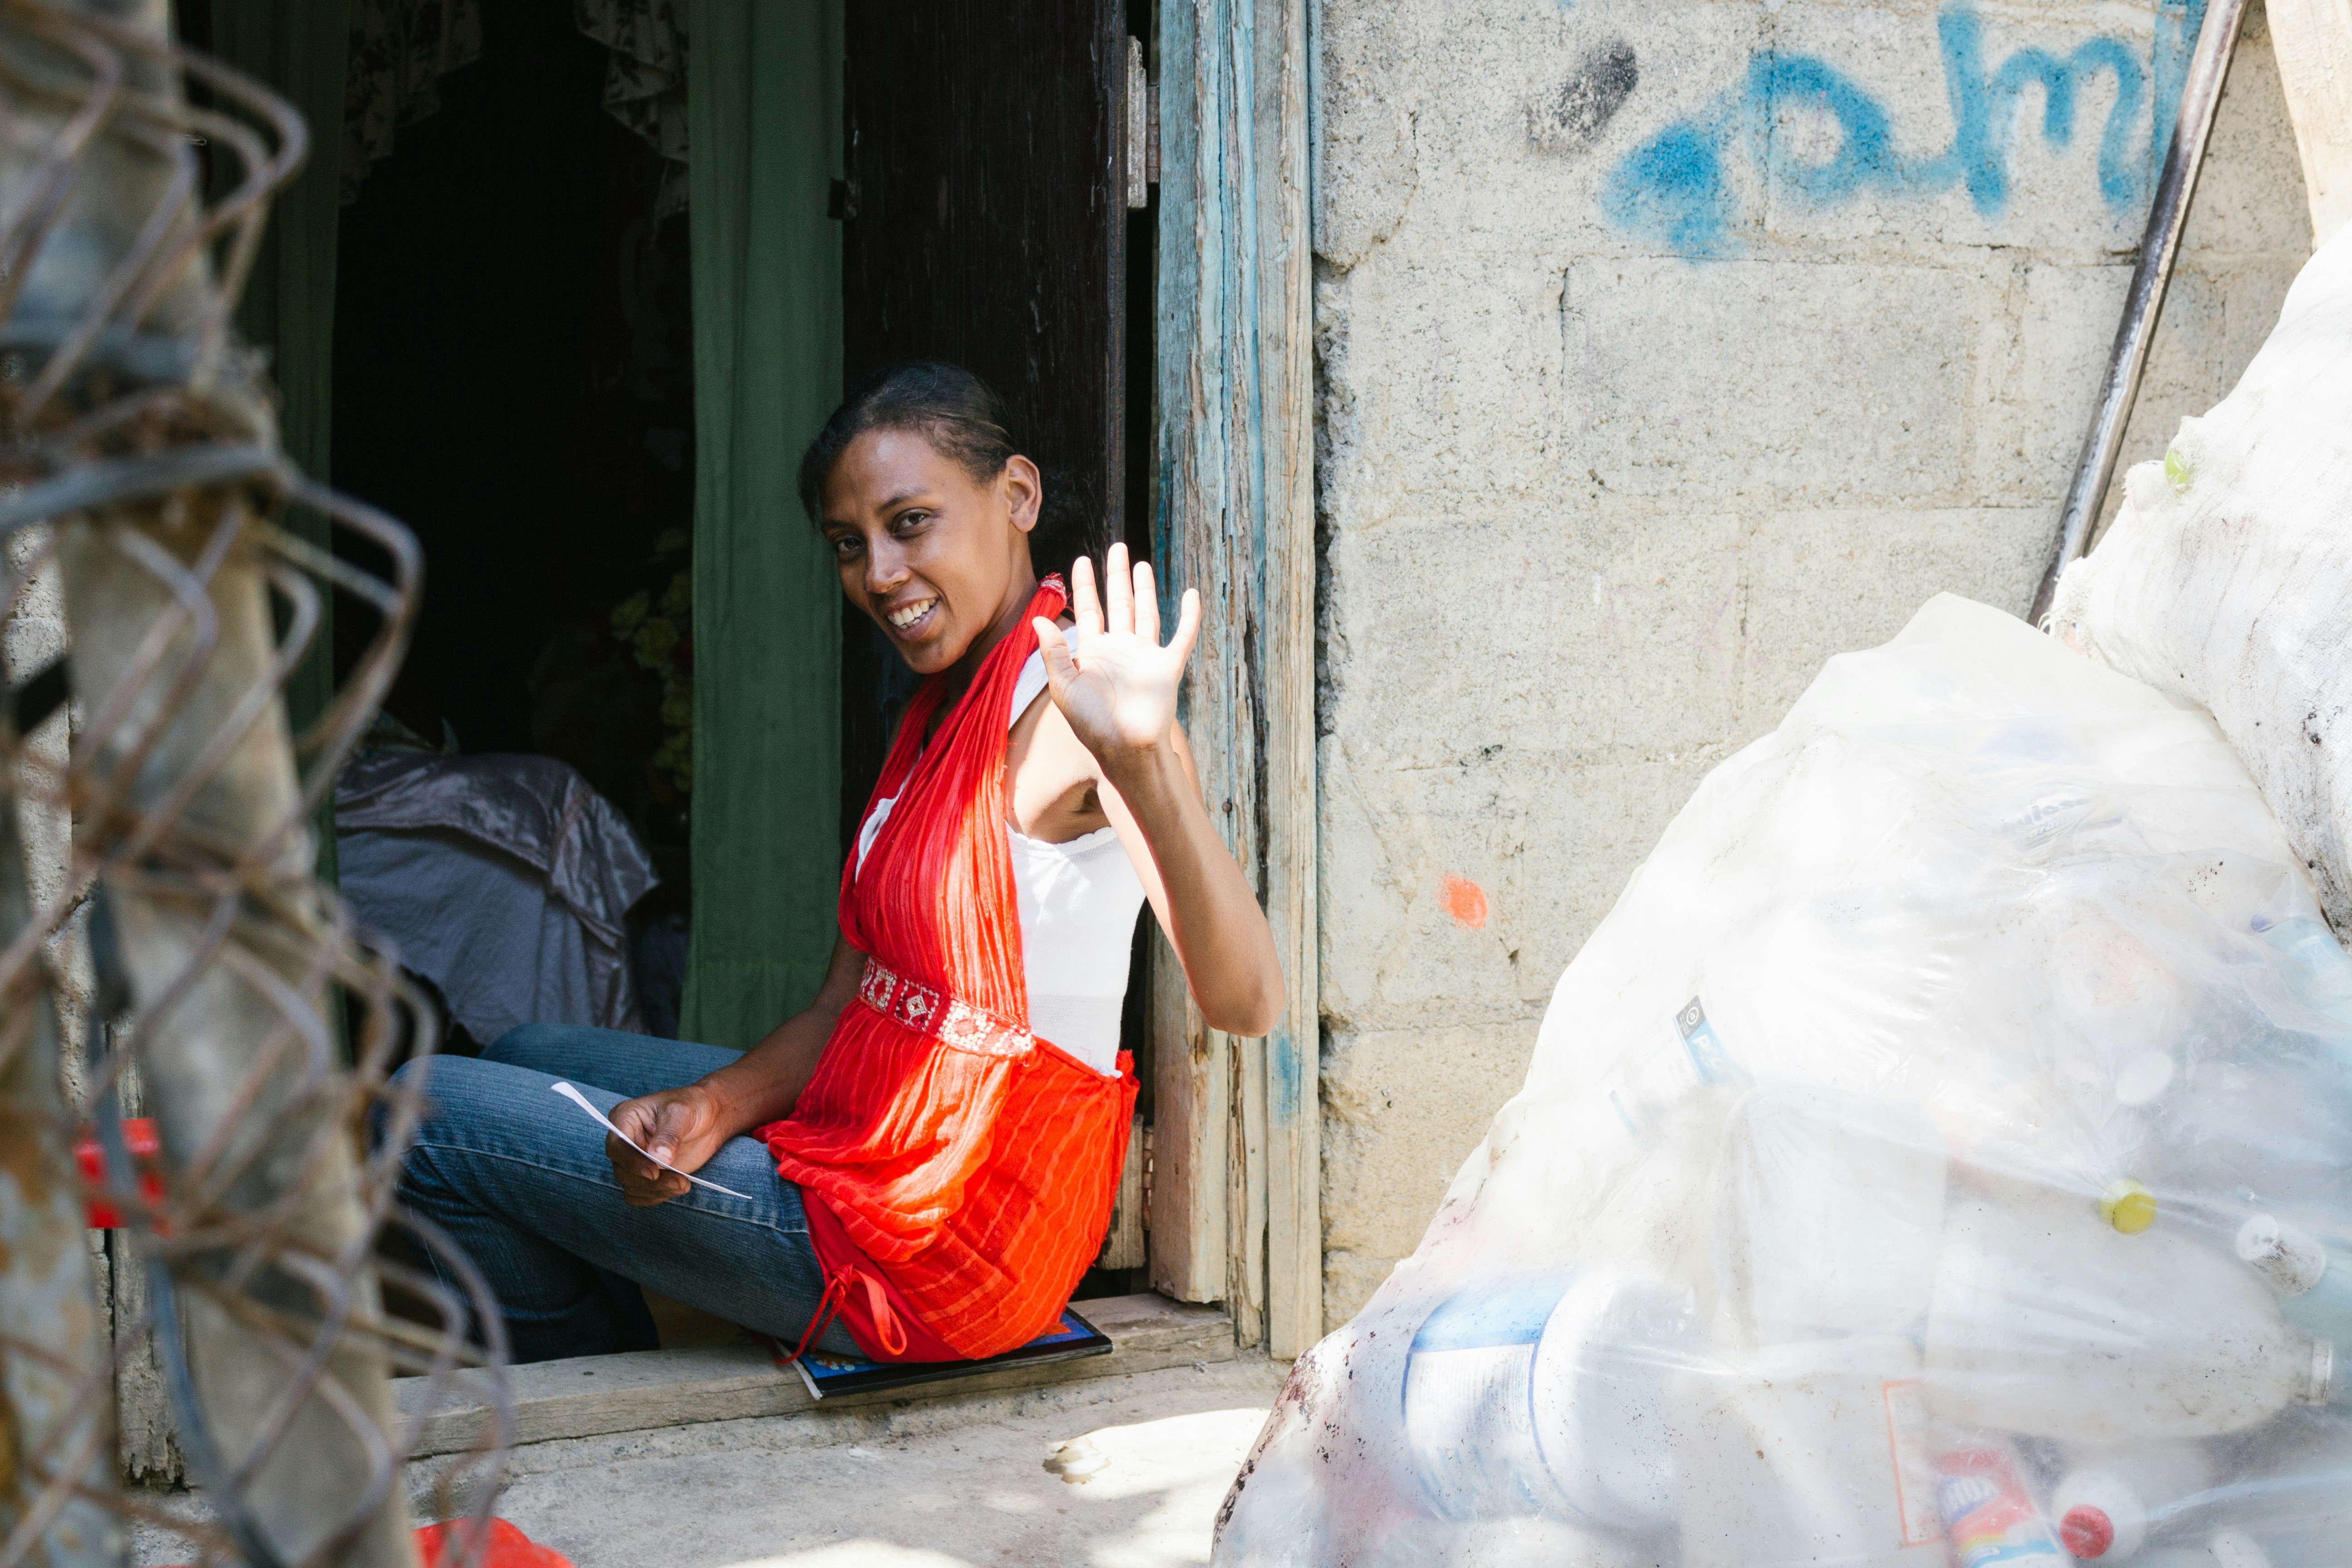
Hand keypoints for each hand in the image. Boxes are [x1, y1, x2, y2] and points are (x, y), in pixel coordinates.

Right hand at [605, 1084, 726, 1206]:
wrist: (710, 1117)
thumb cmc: (693, 1106)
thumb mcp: (683, 1112)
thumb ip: (669, 1135)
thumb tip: (658, 1158)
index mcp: (625, 1117)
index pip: (617, 1145)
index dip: (632, 1162)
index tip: (654, 1172)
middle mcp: (624, 1140)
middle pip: (622, 1170)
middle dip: (649, 1181)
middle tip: (680, 1181)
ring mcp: (633, 1159)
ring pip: (630, 1185)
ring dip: (656, 1191)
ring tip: (683, 1184)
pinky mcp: (644, 1173)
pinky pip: (637, 1194)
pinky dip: (654, 1196)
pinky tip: (674, 1189)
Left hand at [1034, 543, 1201, 765]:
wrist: (1124, 749)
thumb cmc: (1091, 724)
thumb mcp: (1064, 687)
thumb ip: (1053, 653)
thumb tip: (1037, 618)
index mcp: (1093, 652)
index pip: (1088, 609)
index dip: (1084, 584)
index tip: (1082, 559)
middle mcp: (1119, 649)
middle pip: (1118, 603)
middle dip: (1116, 576)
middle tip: (1117, 547)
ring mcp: (1145, 656)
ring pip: (1146, 613)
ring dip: (1145, 589)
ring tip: (1141, 564)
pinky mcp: (1167, 666)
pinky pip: (1181, 636)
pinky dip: (1188, 616)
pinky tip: (1191, 594)